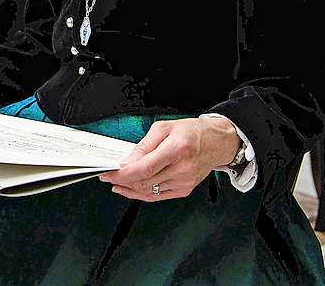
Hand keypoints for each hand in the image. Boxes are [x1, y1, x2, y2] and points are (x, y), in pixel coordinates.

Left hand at [99, 117, 241, 201]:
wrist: (217, 143)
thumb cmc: (192, 132)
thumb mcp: (164, 128)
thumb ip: (143, 146)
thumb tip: (127, 161)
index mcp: (177, 150)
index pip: (144, 168)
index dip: (123, 174)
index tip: (109, 173)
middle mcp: (182, 169)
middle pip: (145, 182)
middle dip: (122, 181)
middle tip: (107, 175)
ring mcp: (184, 182)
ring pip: (150, 192)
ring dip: (129, 189)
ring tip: (116, 183)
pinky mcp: (184, 190)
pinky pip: (158, 196)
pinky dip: (142, 194)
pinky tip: (131, 189)